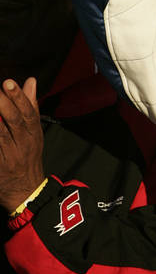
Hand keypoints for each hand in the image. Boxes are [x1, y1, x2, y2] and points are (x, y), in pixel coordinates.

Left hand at [0, 78, 44, 213]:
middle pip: (15, 122)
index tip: (9, 82)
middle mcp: (22, 144)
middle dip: (5, 105)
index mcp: (32, 134)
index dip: (19, 98)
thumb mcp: (34, 133)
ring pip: (0, 135)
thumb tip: (31, 81)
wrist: (25, 191)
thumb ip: (31, 106)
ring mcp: (9, 156)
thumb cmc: (28, 157)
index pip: (28, 112)